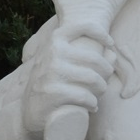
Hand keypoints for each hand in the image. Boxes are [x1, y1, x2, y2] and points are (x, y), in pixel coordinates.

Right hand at [22, 22, 114, 139]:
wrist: (27, 112)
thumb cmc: (51, 85)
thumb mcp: (62, 65)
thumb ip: (84, 55)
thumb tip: (113, 51)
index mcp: (55, 41)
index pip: (83, 28)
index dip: (102, 34)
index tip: (110, 44)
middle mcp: (53, 53)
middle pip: (95, 60)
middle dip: (106, 73)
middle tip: (103, 84)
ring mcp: (51, 73)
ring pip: (93, 79)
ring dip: (101, 89)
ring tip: (98, 95)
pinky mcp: (53, 94)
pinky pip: (85, 96)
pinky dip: (93, 104)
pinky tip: (93, 107)